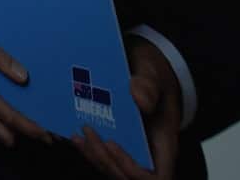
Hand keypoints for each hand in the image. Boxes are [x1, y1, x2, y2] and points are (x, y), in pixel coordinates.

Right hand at [0, 12, 49, 146]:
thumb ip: (1, 59)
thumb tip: (23, 77)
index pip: (4, 113)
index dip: (25, 125)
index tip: (43, 133)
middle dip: (22, 133)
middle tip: (45, 137)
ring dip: (11, 128)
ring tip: (34, 126)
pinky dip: (1, 119)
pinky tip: (15, 114)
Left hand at [71, 38, 180, 177]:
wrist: (143, 70)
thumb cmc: (152, 75)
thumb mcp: (152, 71)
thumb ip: (148, 85)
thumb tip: (138, 98)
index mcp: (164, 142)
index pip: (157, 176)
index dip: (133, 169)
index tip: (113, 144)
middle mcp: (148, 152)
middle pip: (127, 176)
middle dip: (105, 158)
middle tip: (88, 133)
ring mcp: (131, 151)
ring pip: (112, 168)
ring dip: (93, 155)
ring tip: (78, 134)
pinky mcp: (115, 145)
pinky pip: (103, 157)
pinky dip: (88, 150)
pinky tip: (74, 135)